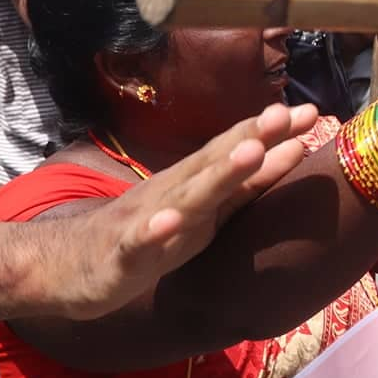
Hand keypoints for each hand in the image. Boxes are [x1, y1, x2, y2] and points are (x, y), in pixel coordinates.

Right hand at [46, 103, 317, 319]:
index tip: (312, 111)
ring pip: (186, 195)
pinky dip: (154, 230)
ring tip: (249, 153)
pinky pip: (140, 242)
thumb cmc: (147, 235)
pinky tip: (170, 222)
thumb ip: (246, 185)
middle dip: (252, 138)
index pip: (235, 150)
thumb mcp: (204, 212)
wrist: (66, 265)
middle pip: (215, 162)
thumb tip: (293, 148)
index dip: (272, 131)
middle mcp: (173, 193)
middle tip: (286, 114)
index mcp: (194, 185)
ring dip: (217, 174)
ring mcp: (146, 220)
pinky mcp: (122, 254)